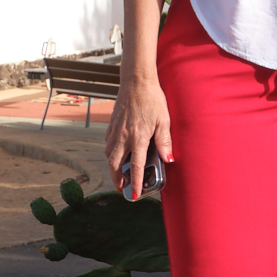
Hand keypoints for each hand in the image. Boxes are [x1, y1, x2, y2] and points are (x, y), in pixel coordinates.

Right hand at [105, 67, 174, 196]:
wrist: (136, 81)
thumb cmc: (152, 99)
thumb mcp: (163, 120)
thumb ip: (164, 141)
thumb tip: (168, 159)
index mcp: (139, 138)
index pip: (135, 166)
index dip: (135, 183)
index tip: (135, 194)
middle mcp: (124, 137)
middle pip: (115, 165)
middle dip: (117, 179)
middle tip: (122, 188)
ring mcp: (116, 130)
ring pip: (108, 155)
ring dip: (112, 167)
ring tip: (118, 173)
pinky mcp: (112, 123)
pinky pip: (108, 142)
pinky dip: (110, 151)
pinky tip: (115, 152)